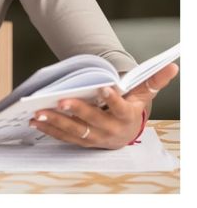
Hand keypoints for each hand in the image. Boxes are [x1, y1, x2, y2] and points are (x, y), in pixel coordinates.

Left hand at [28, 62, 178, 148]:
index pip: (120, 107)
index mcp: (126, 116)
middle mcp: (111, 130)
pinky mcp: (82, 141)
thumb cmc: (132, 107)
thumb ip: (154, 80)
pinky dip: (49, 129)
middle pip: (92, 121)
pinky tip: (35, 120)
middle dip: (76, 111)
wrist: (127, 131)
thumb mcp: (143, 93)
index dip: (113, 98)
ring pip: (74, 131)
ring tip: (38, 112)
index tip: (103, 87)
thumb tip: (173, 65)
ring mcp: (95, 138)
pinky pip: (64, 137)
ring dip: (55, 122)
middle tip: (60, 100)